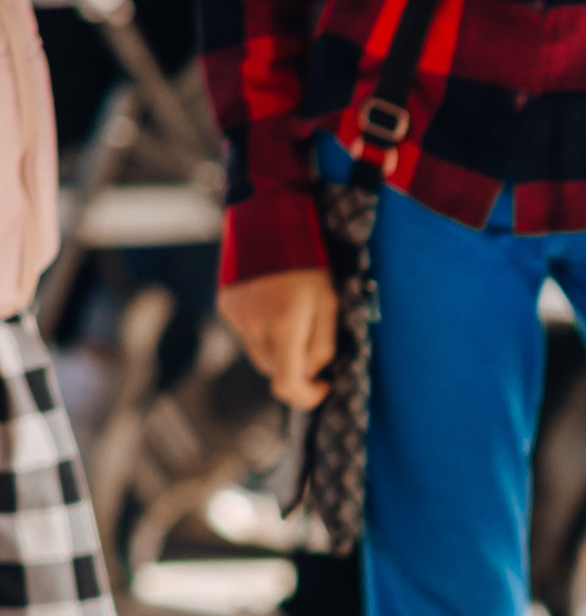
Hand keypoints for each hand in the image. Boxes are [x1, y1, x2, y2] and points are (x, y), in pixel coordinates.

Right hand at [219, 266, 339, 408]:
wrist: (269, 219)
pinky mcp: (226, 307)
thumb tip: (309, 372)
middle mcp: (255, 326)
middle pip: (274, 371)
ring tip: (291, 315)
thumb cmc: (308, 261)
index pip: (287, 385)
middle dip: (294, 366)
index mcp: (284, 326)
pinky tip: (271, 304)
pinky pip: (246, 335)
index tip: (321, 386)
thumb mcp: (329, 303)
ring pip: (260, 355)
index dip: (307, 397)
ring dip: (277, 349)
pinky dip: (261, 331)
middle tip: (310, 340)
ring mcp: (236, 317)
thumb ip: (321, 344)